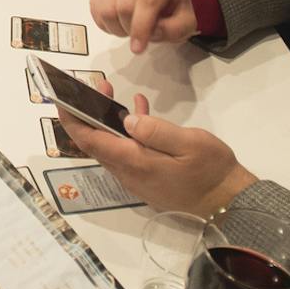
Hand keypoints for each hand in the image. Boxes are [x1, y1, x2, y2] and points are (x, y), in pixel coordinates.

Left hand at [62, 89, 256, 218]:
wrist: (228, 203)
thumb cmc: (211, 170)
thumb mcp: (190, 144)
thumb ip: (157, 131)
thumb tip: (126, 121)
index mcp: (135, 162)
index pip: (90, 140)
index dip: (71, 121)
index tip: (60, 99)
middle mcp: (129, 173)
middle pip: (96, 142)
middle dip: (88, 114)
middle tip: (96, 85)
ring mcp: (137, 178)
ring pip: (112, 146)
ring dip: (108, 120)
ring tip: (113, 92)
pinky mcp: (148, 179)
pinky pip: (128, 152)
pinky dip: (127, 131)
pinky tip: (140, 112)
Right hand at [90, 0, 199, 52]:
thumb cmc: (172, 8)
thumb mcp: (185, 23)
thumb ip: (175, 29)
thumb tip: (152, 32)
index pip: (147, 0)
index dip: (141, 27)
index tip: (138, 47)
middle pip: (123, 5)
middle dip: (129, 29)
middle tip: (138, 36)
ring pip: (105, 8)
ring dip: (116, 27)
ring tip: (129, 27)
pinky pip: (95, 8)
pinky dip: (104, 23)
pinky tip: (118, 22)